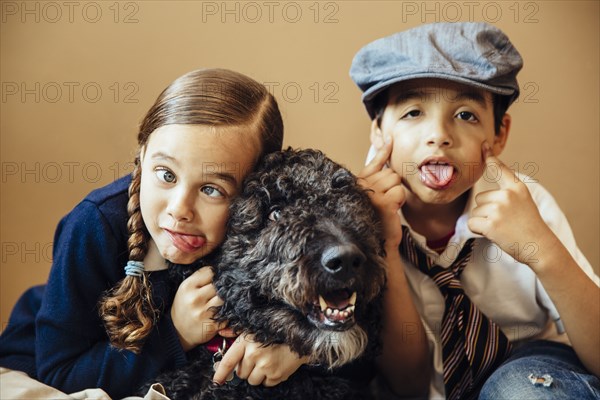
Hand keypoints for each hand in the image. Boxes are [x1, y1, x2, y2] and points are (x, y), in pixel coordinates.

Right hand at [171, 267, 224, 350]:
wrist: (177, 331)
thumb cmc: (185, 305)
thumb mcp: (186, 289)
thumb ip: (201, 278)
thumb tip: (221, 267)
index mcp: (188, 286)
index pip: (210, 271)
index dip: (216, 274)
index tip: (218, 278)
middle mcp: (195, 298)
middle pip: (219, 285)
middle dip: (223, 286)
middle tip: (225, 288)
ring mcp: (203, 312)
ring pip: (225, 298)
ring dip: (227, 298)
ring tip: (227, 298)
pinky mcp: (212, 325)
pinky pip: (228, 313)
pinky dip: (229, 311)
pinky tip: (225, 310)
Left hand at [212, 333, 309, 386]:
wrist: (301, 336)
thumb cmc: (275, 330)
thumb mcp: (255, 327)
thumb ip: (237, 331)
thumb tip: (222, 332)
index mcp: (246, 341)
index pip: (228, 361)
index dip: (220, 373)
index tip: (216, 381)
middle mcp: (254, 354)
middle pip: (240, 373)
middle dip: (245, 369)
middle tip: (255, 359)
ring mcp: (265, 366)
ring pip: (252, 380)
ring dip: (256, 375)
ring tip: (265, 362)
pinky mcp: (276, 374)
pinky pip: (265, 384)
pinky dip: (268, 378)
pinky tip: (274, 365)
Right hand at [358, 141, 405, 247]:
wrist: (377, 242)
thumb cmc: (376, 217)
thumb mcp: (374, 192)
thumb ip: (376, 170)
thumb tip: (386, 142)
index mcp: (356, 182)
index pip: (374, 162)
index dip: (383, 151)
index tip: (390, 138)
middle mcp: (359, 185)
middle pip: (390, 173)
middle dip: (392, 187)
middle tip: (384, 202)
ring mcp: (369, 193)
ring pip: (396, 181)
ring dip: (396, 194)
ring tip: (387, 206)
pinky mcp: (381, 202)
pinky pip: (400, 192)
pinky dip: (400, 201)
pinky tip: (391, 210)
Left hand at [468, 142, 552, 265]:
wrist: (540, 247)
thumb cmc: (529, 227)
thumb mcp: (523, 202)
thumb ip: (507, 193)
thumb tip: (484, 194)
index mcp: (517, 188)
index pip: (500, 169)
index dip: (490, 158)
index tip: (483, 145)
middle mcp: (507, 195)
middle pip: (480, 198)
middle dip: (486, 211)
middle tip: (504, 221)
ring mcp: (498, 209)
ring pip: (475, 211)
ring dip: (483, 221)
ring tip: (502, 228)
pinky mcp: (490, 224)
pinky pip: (472, 223)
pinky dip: (478, 230)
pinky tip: (494, 233)